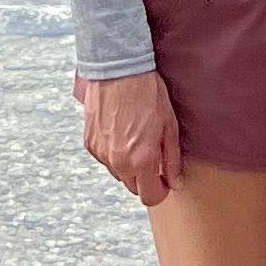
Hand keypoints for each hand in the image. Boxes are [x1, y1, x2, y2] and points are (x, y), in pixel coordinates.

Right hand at [77, 69, 180, 205]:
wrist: (117, 69)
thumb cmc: (146, 92)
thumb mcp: (169, 125)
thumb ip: (172, 159)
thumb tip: (175, 182)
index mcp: (141, 160)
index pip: (150, 197)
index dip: (160, 191)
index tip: (164, 180)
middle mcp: (118, 162)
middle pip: (133, 188)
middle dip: (144, 178)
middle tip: (152, 154)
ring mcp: (101, 153)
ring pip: (118, 173)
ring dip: (128, 165)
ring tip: (135, 138)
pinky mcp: (89, 142)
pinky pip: (105, 158)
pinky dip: (113, 153)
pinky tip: (121, 131)